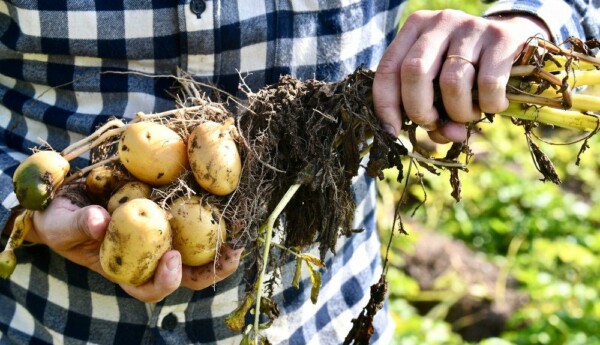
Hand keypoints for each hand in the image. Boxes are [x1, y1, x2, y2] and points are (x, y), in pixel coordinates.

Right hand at [29, 194, 241, 302]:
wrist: (62, 197)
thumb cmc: (58, 219)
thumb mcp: (59, 224)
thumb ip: (77, 225)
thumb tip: (99, 222)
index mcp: (123, 270)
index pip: (147, 289)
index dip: (164, 281)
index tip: (171, 259)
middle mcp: (148, 257)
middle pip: (186, 275)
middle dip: (212, 270)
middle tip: (231, 255)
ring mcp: (160, 236)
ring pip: (196, 250)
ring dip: (220, 244)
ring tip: (240, 232)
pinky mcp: (166, 212)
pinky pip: (191, 217)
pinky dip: (208, 213)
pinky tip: (225, 198)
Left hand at [373, 10, 549, 142]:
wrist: (515, 39)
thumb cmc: (466, 69)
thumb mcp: (440, 86)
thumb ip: (433, 113)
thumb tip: (446, 136)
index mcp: (415, 29)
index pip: (388, 69)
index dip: (386, 105)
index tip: (393, 131)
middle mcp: (440, 22)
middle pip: (414, 72)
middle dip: (419, 110)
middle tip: (433, 124)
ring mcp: (471, 27)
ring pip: (452, 82)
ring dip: (458, 113)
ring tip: (468, 115)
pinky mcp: (502, 37)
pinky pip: (488, 83)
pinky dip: (488, 105)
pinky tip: (493, 105)